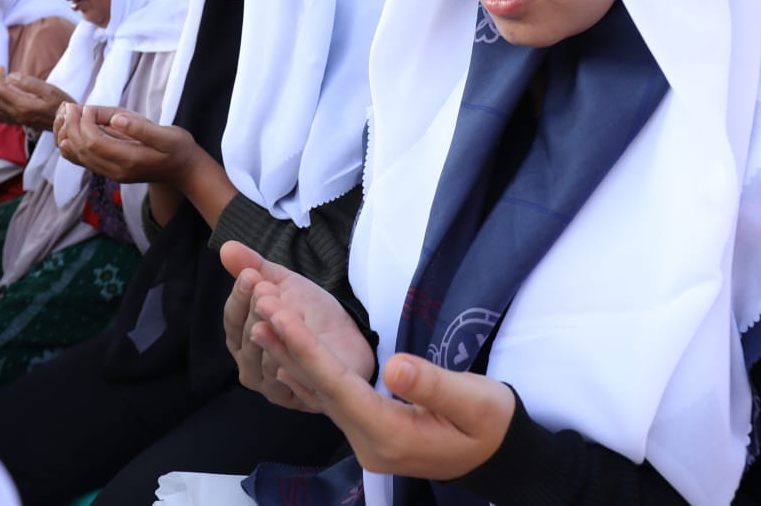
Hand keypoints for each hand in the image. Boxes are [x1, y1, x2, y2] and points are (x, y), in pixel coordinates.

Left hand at [0, 71, 71, 129]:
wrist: (66, 122)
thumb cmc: (60, 103)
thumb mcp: (49, 90)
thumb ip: (29, 83)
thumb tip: (10, 76)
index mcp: (24, 107)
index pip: (0, 91)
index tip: (1, 67)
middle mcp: (16, 116)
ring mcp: (13, 120)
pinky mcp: (13, 121)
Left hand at [53, 103, 198, 184]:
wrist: (184, 170)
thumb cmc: (178, 149)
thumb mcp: (167, 135)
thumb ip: (141, 128)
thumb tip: (116, 119)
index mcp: (130, 160)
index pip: (95, 143)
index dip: (85, 123)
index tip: (85, 106)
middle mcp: (117, 170)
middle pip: (82, 150)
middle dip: (72, 126)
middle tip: (68, 105)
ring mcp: (112, 173)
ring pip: (79, 158)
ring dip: (68, 135)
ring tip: (66, 114)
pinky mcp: (110, 170)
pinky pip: (83, 160)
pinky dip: (72, 145)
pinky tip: (69, 130)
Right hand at [221, 241, 373, 411]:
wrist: (351, 338)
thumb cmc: (311, 314)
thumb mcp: (283, 284)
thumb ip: (254, 267)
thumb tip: (226, 247)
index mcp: (241, 338)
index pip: (232, 318)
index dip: (239, 296)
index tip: (251, 274)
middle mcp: (249, 366)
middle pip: (246, 338)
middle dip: (255, 312)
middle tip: (267, 290)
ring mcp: (270, 386)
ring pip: (264, 359)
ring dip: (271, 334)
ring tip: (280, 311)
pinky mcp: (295, 400)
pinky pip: (289, 382)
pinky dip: (289, 363)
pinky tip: (293, 344)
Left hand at [242, 256, 515, 480]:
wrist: (501, 455)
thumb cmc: (492, 425)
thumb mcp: (477, 403)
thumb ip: (434, 386)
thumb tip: (395, 366)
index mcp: (392, 435)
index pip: (340, 387)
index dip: (308, 350)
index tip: (282, 316)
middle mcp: (369, 442)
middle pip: (321, 388)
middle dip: (289, 344)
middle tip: (260, 305)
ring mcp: (365, 440)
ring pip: (320, 393)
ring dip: (290, 355)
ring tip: (259, 321)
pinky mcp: (367, 431)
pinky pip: (328, 398)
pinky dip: (304, 370)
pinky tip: (281, 354)